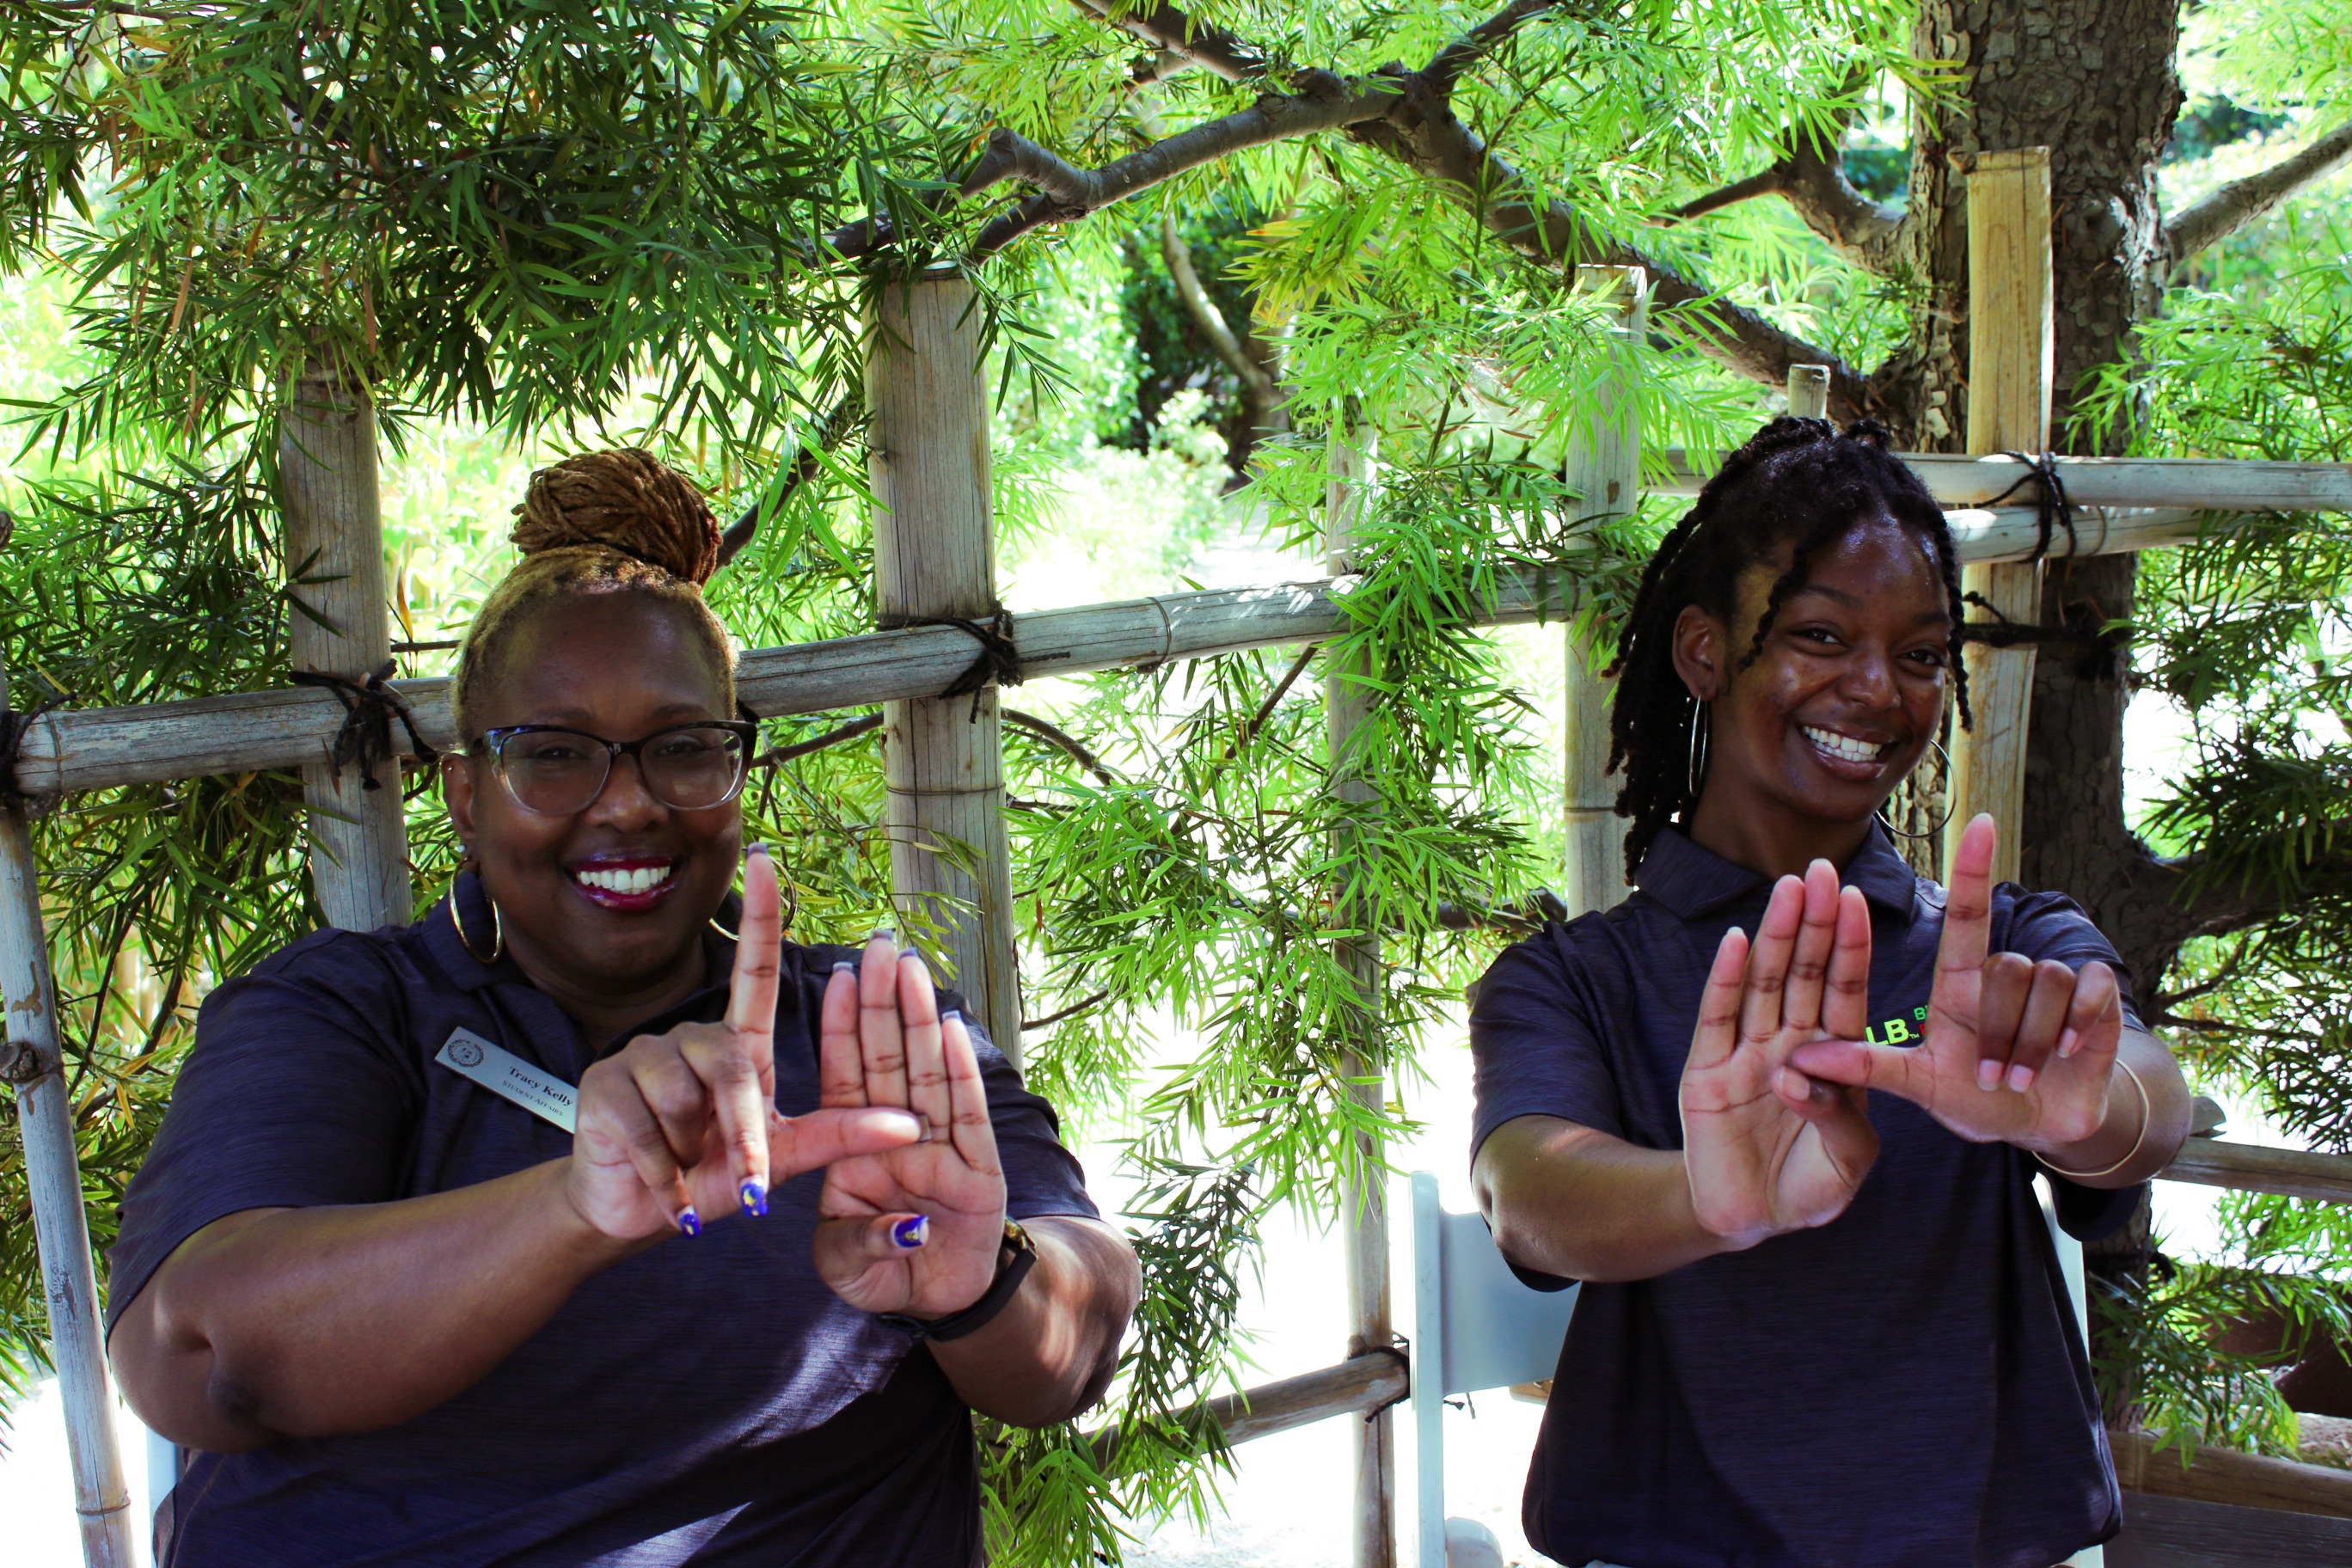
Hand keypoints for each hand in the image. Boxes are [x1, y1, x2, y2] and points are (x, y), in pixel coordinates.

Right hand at [564, 847, 922, 1241]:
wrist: (635, 1213)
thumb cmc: (712, 1176)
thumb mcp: (784, 1158)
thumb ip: (841, 1135)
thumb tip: (914, 1123)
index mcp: (738, 1045)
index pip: (755, 970)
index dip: (761, 916)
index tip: (766, 860)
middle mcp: (691, 1037)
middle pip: (731, 1063)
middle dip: (742, 1131)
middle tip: (749, 1184)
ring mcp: (643, 1055)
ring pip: (685, 1098)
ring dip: (695, 1153)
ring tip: (687, 1170)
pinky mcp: (603, 1085)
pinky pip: (648, 1133)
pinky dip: (666, 1180)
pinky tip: (666, 1197)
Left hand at [811, 935, 1009, 1316]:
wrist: (938, 1305)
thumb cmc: (881, 1275)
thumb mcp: (845, 1265)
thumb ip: (860, 1242)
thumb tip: (908, 1224)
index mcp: (856, 1147)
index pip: (846, 1076)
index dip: (841, 1028)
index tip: (835, 976)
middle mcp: (899, 1135)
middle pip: (888, 1059)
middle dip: (881, 1002)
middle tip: (876, 945)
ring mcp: (941, 1147)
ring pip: (926, 1073)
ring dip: (919, 1020)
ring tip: (911, 968)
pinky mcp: (979, 1169)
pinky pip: (968, 1114)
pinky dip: (960, 1072)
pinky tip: (952, 1028)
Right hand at [1681, 860, 1880, 1247]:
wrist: (1750, 1219)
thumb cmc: (1808, 1190)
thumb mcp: (1848, 1163)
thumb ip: (1840, 1120)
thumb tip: (1803, 1077)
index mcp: (1834, 1060)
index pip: (1845, 993)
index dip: (1850, 948)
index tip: (1858, 900)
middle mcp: (1792, 1044)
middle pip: (1805, 974)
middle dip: (1816, 923)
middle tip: (1823, 872)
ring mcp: (1747, 1053)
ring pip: (1766, 984)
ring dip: (1777, 936)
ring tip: (1789, 889)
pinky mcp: (1706, 1070)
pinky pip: (1718, 1016)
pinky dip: (1727, 978)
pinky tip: (1738, 941)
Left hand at [1787, 815, 2127, 1153]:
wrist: (2045, 1125)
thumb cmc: (1975, 1099)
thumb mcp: (1920, 1086)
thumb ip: (1868, 1068)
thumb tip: (1799, 1055)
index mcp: (1958, 986)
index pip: (1965, 918)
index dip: (1971, 871)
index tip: (1980, 822)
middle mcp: (2003, 975)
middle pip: (2005, 967)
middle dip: (2001, 1034)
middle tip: (1991, 1078)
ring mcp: (2052, 983)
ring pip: (2046, 981)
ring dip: (2034, 1042)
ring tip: (2022, 1077)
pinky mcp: (2096, 998)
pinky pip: (2090, 989)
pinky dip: (2079, 1026)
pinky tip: (2069, 1053)